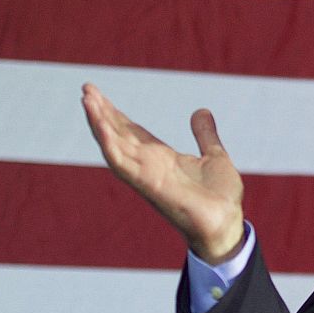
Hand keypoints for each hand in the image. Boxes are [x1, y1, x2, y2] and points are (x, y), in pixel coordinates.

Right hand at [82, 83, 245, 263]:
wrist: (228, 224)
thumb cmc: (220, 198)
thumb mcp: (214, 156)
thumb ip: (205, 135)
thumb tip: (201, 111)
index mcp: (161, 158)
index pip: (131, 132)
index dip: (115, 113)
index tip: (99, 94)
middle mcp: (149, 166)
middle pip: (118, 134)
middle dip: (101, 112)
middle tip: (86, 88)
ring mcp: (146, 175)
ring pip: (114, 145)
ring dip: (99, 123)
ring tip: (86, 99)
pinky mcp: (148, 184)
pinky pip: (122, 163)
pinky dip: (109, 143)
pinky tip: (100, 125)